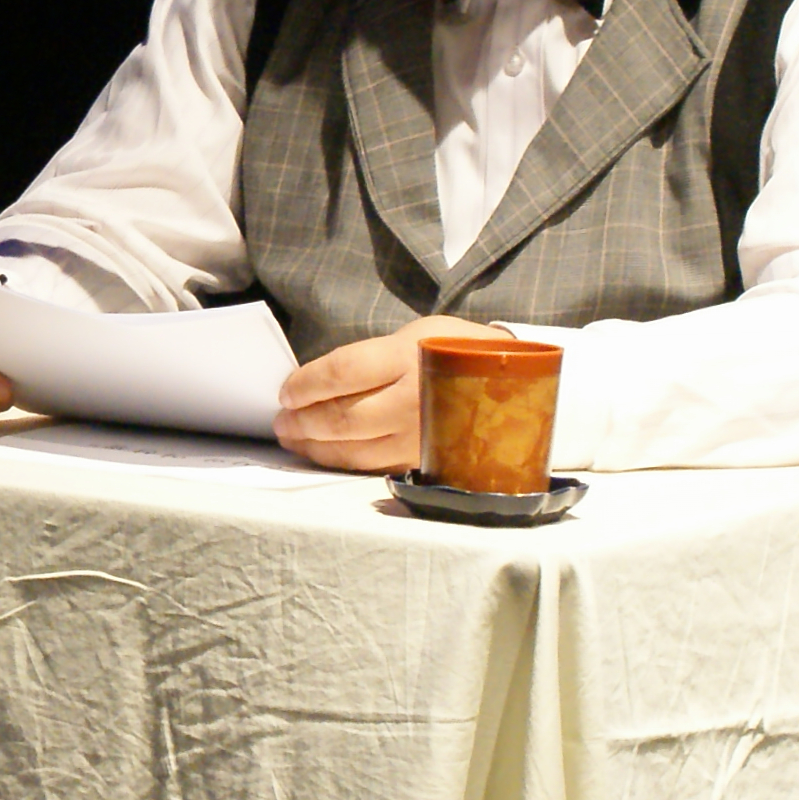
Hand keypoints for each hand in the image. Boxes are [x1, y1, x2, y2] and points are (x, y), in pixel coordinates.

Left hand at [274, 314, 513, 472]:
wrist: (517, 385)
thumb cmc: (460, 351)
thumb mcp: (422, 333)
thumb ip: (373, 356)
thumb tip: (321, 379)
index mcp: (409, 358)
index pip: (340, 373)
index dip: (304, 384)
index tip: (286, 389)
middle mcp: (413, 402)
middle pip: (341, 417)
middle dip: (301, 420)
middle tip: (281, 419)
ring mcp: (419, 437)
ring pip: (352, 450)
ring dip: (313, 445)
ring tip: (293, 436)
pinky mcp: (425, 462)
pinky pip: (372, 466)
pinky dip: (340, 461)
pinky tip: (323, 453)